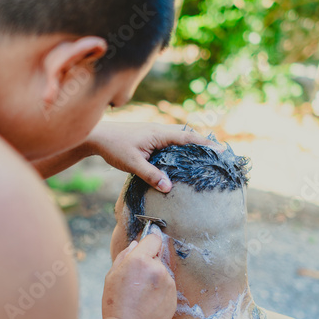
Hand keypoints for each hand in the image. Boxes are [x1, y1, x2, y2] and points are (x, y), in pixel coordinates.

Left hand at [87, 121, 223, 192]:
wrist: (97, 136)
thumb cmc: (114, 147)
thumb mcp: (132, 164)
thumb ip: (151, 175)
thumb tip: (169, 188)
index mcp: (159, 134)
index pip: (188, 138)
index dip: (205, 144)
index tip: (221, 149)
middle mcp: (160, 130)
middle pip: (187, 135)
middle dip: (203, 143)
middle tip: (219, 154)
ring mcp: (155, 132)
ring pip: (179, 137)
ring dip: (192, 144)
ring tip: (205, 157)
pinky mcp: (149, 137)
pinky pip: (170, 141)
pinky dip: (180, 147)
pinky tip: (182, 158)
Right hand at [102, 234, 176, 318]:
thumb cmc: (116, 304)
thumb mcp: (112, 275)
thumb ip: (125, 255)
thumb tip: (136, 244)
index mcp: (140, 260)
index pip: (154, 238)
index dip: (149, 242)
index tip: (146, 247)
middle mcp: (157, 268)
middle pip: (157, 257)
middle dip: (149, 264)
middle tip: (136, 281)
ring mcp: (168, 283)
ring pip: (162, 273)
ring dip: (155, 279)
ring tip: (142, 296)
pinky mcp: (174, 296)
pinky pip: (167, 287)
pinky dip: (160, 292)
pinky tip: (149, 303)